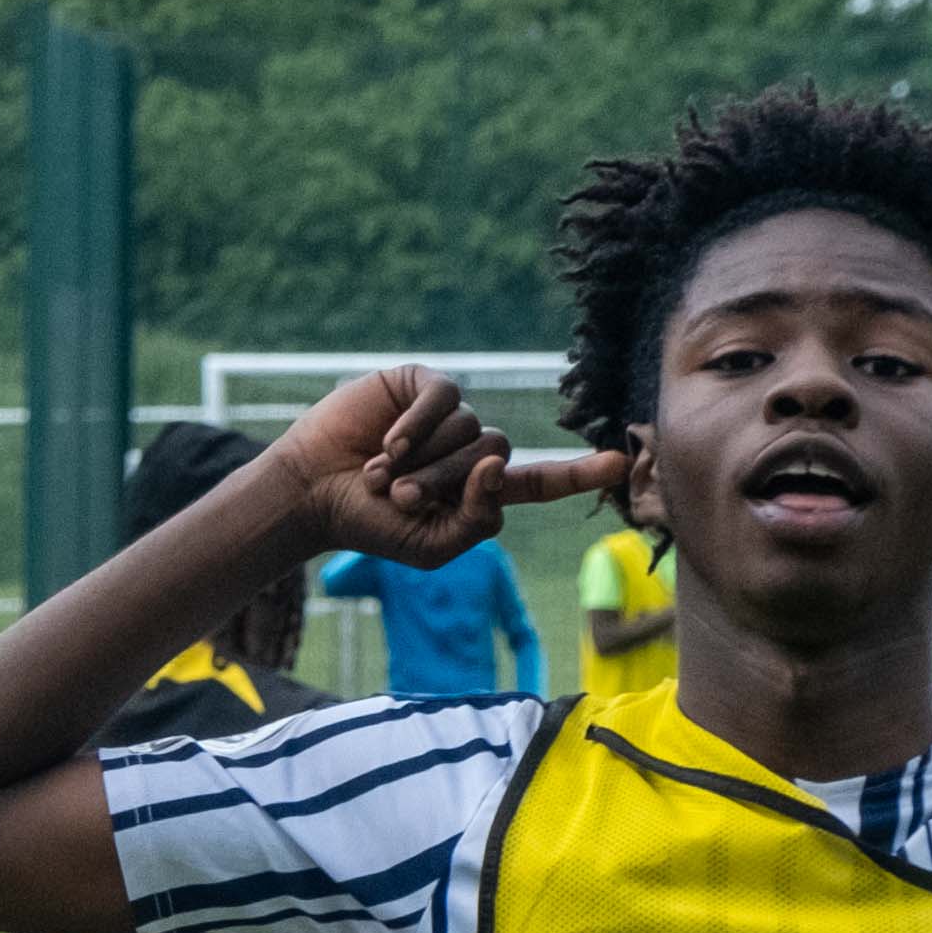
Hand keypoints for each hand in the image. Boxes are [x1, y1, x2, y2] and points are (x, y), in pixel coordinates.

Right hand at [255, 367, 617, 567]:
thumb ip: (475, 522)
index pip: (538, 480)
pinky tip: (385, 446)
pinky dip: (418, 428)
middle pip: (498, 455)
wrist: (313, 493)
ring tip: (381, 475)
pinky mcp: (421, 386)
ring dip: (426, 462)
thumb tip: (498, 466)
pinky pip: (446, 398)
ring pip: (470, 429)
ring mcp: (447, 415)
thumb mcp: (431, 546)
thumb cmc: (369, 525)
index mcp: (479, 490)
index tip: (617, 461)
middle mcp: (469, 449)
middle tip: (401, 498)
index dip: (577, 473)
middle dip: (449, 483)